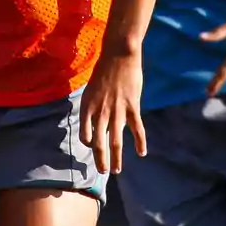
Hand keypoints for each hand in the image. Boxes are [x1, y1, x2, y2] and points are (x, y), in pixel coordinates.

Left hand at [79, 50, 144, 174]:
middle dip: (101, 160)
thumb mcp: (91, 88)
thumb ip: (92, 105)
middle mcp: (100, 112)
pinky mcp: (132, 107)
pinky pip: (136, 129)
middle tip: (103, 171)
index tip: (92, 148)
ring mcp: (117, 110)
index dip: (88, 143)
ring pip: (116, 141)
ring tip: (117, 170)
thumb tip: (94, 119)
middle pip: (99, 142)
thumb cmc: (104, 70)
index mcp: (87, 106)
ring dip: (117, 157)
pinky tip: (141, 152)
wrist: (119, 55)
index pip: (84, 134)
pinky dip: (140, 142)